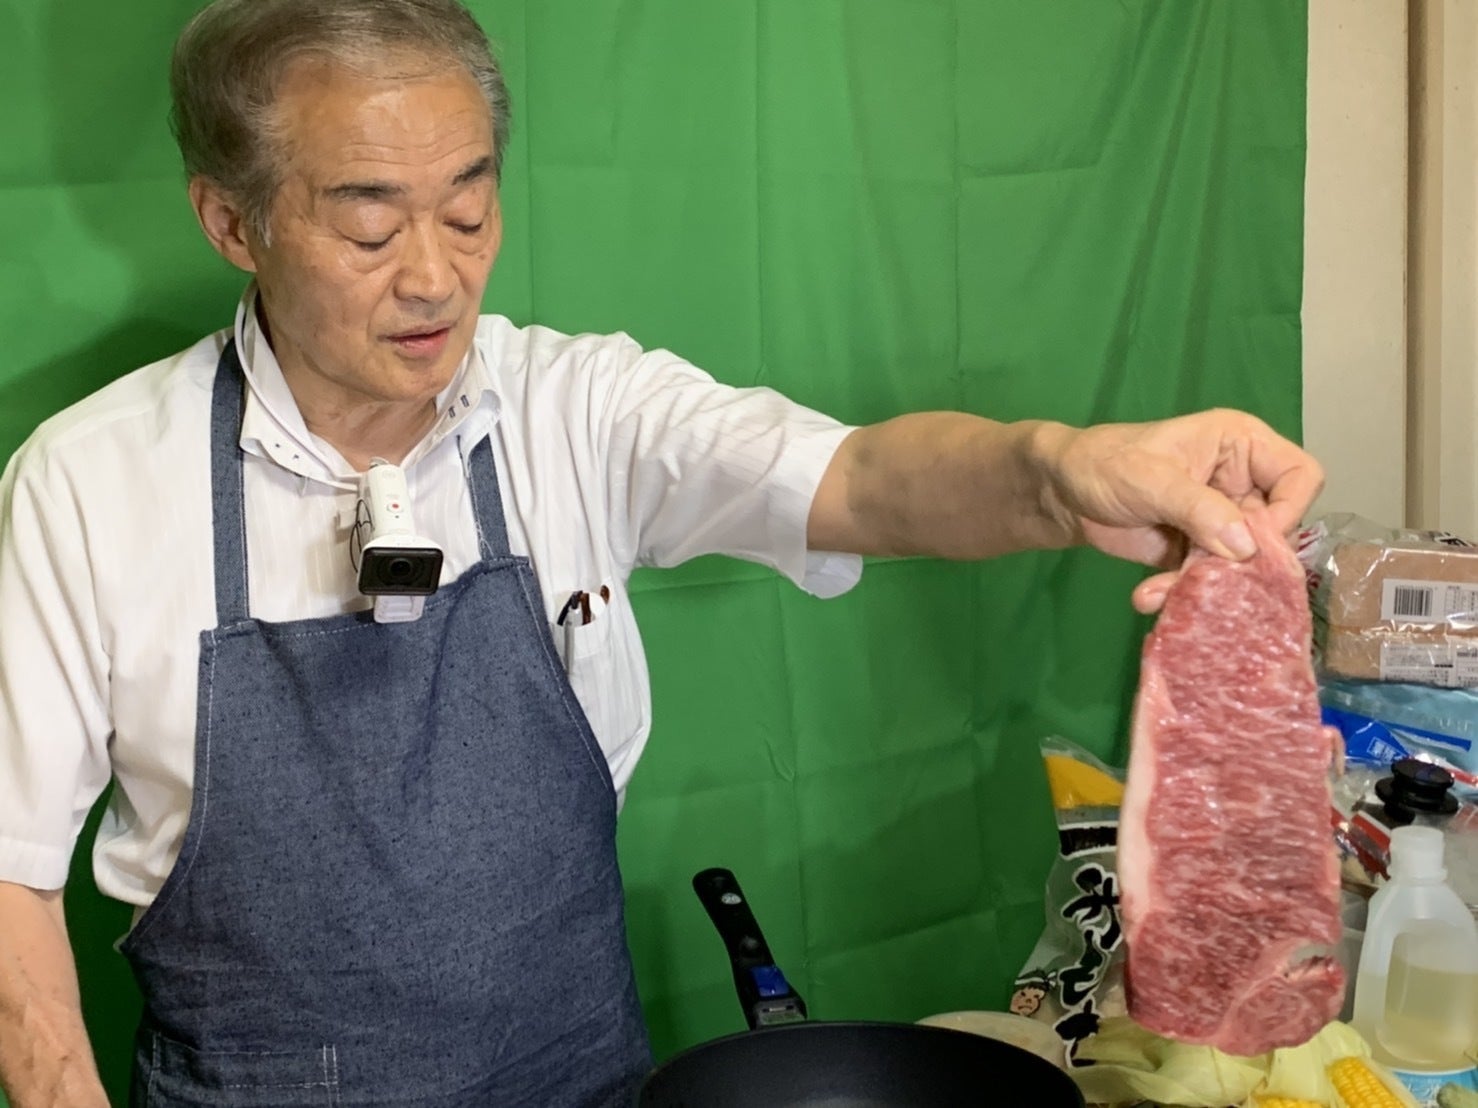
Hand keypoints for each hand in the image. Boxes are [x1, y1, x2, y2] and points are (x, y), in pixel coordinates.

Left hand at [1039, 409, 1323, 612]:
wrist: (1060, 493)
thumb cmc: (1105, 464)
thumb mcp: (1152, 479)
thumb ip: (1199, 509)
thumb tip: (1246, 547)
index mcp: (1242, 446)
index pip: (1301, 476)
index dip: (1290, 511)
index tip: (1256, 542)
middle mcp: (1241, 484)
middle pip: (1275, 531)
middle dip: (1242, 562)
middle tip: (1206, 577)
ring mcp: (1220, 521)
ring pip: (1242, 563)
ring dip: (1207, 584)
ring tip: (1162, 592)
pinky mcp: (1197, 552)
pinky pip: (1209, 579)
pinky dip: (1182, 592)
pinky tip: (1148, 596)